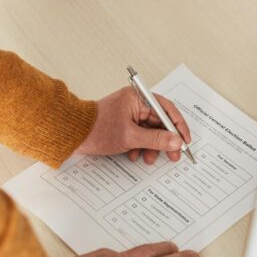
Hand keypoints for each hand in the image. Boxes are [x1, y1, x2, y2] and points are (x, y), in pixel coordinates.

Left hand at [75, 86, 191, 163]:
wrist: (71, 134)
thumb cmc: (96, 129)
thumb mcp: (130, 137)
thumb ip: (156, 139)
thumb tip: (176, 141)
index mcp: (138, 98)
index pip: (166, 110)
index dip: (178, 126)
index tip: (185, 141)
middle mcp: (135, 103)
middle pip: (159, 122)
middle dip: (165, 140)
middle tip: (173, 155)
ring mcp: (128, 113)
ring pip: (149, 131)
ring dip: (151, 146)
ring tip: (149, 158)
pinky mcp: (122, 124)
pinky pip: (139, 135)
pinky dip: (140, 146)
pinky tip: (134, 155)